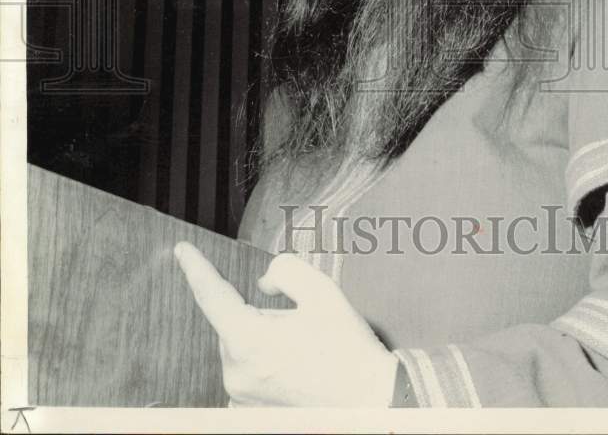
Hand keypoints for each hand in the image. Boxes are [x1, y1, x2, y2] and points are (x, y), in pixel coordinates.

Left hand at [174, 242, 397, 407]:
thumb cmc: (347, 347)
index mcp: (249, 340)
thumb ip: (284, 270)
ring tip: (302, 350)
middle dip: (257, 313)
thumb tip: (264, 283)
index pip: (212, 295)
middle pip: (232, 323)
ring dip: (261, 339)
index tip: (182, 250)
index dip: (196, 268)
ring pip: (239, 347)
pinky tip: (292, 369)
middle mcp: (236, 373)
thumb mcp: (322, 290)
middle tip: (299, 324)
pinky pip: (245, 373)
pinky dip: (262, 363)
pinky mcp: (247, 413)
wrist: (370, 398)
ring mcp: (240, 398)